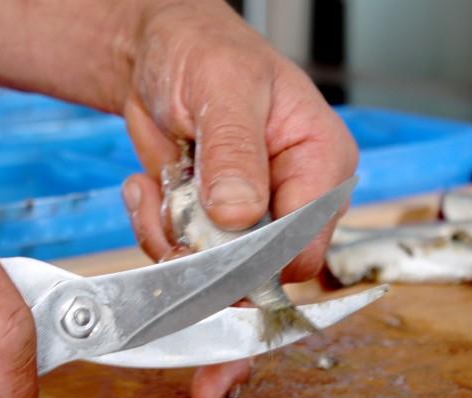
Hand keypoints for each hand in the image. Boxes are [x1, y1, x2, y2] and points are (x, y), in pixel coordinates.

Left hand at [118, 1, 357, 397]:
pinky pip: (184, 257)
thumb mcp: (224, 87)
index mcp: (321, 162)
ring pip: (216, 273)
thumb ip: (235, 152)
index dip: (254, 260)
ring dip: (173, 241)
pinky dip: (157, 232)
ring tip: (157, 187)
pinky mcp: (214, 223)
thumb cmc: (206, 50)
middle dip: (206, 256)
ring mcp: (253, 215)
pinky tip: (150, 188)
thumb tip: (241, 215)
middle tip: (172, 219)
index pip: (304, 245)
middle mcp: (295, 196)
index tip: (208, 245)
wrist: (159, 54)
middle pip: (260, 270)